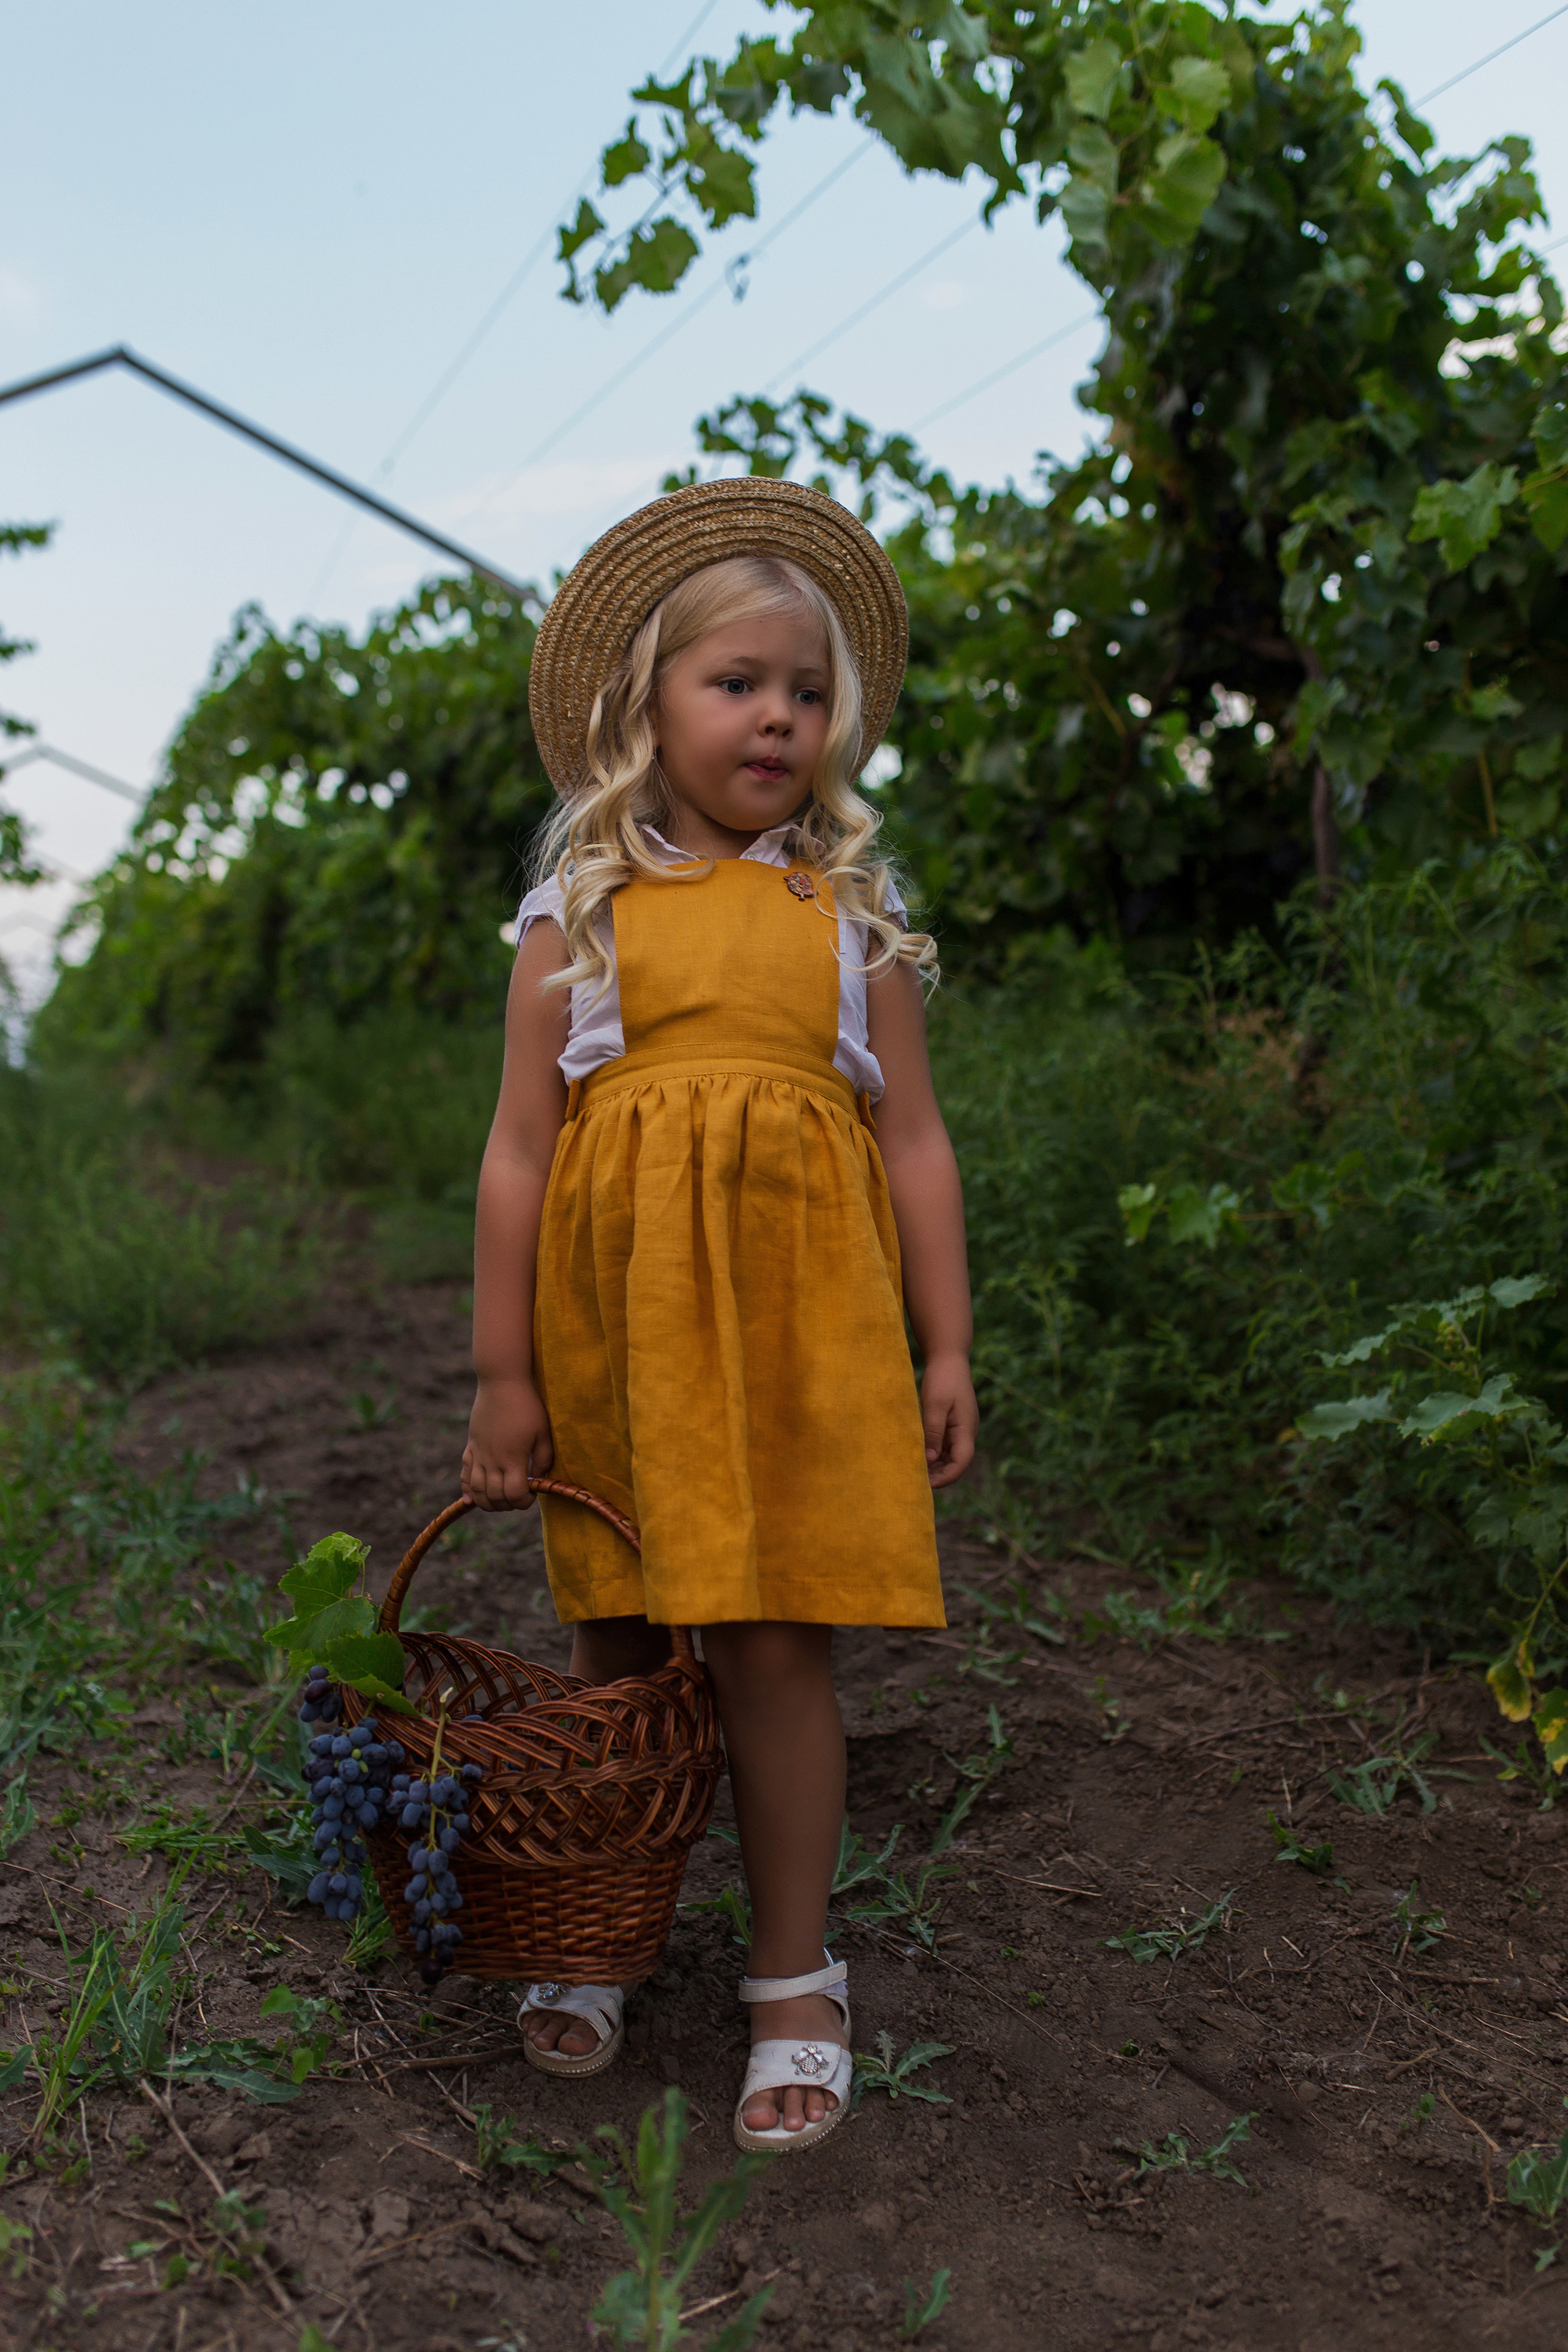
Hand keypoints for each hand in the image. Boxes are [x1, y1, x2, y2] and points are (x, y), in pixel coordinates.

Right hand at [462, 1376, 553, 1508]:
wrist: (501, 1381)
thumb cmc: (527, 1405)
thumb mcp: (543, 1431)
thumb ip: (544, 1458)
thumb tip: (540, 1478)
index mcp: (513, 1458)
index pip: (515, 1494)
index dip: (524, 1501)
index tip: (532, 1495)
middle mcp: (492, 1459)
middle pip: (494, 1497)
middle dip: (508, 1505)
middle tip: (518, 1497)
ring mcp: (479, 1453)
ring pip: (476, 1490)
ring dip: (488, 1502)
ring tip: (500, 1501)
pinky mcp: (471, 1446)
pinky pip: (465, 1474)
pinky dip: (467, 1489)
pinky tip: (470, 1498)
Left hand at [920, 1351, 977, 1488]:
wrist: (948, 1358)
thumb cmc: (942, 1379)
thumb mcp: (934, 1405)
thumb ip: (933, 1432)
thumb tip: (930, 1459)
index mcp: (966, 1429)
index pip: (961, 1462)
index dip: (946, 1477)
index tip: (927, 1484)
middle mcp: (966, 1432)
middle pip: (957, 1463)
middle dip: (939, 1475)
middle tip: (916, 1482)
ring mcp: (960, 1429)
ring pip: (950, 1456)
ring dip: (935, 1466)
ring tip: (914, 1472)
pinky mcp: (952, 1424)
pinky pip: (945, 1445)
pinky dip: (933, 1454)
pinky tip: (918, 1456)